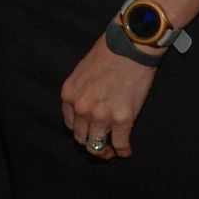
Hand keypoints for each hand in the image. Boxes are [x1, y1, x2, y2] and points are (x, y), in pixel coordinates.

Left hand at [60, 33, 158, 158]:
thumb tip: (86, 109)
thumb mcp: (82, 72)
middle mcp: (81, 109)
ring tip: (112, 151)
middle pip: (81, 138)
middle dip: (90, 142)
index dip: (80, 130)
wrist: (130, 46)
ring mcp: (101, 116)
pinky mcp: (122, 120)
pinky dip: (123, 151)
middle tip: (100, 144)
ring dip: (104, 151)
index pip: (70, 124)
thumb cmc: (109, 53)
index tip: (88, 132)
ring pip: (97, 146)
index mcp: (69, 96)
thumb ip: (81, 93)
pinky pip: (120, 145)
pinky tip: (125, 150)